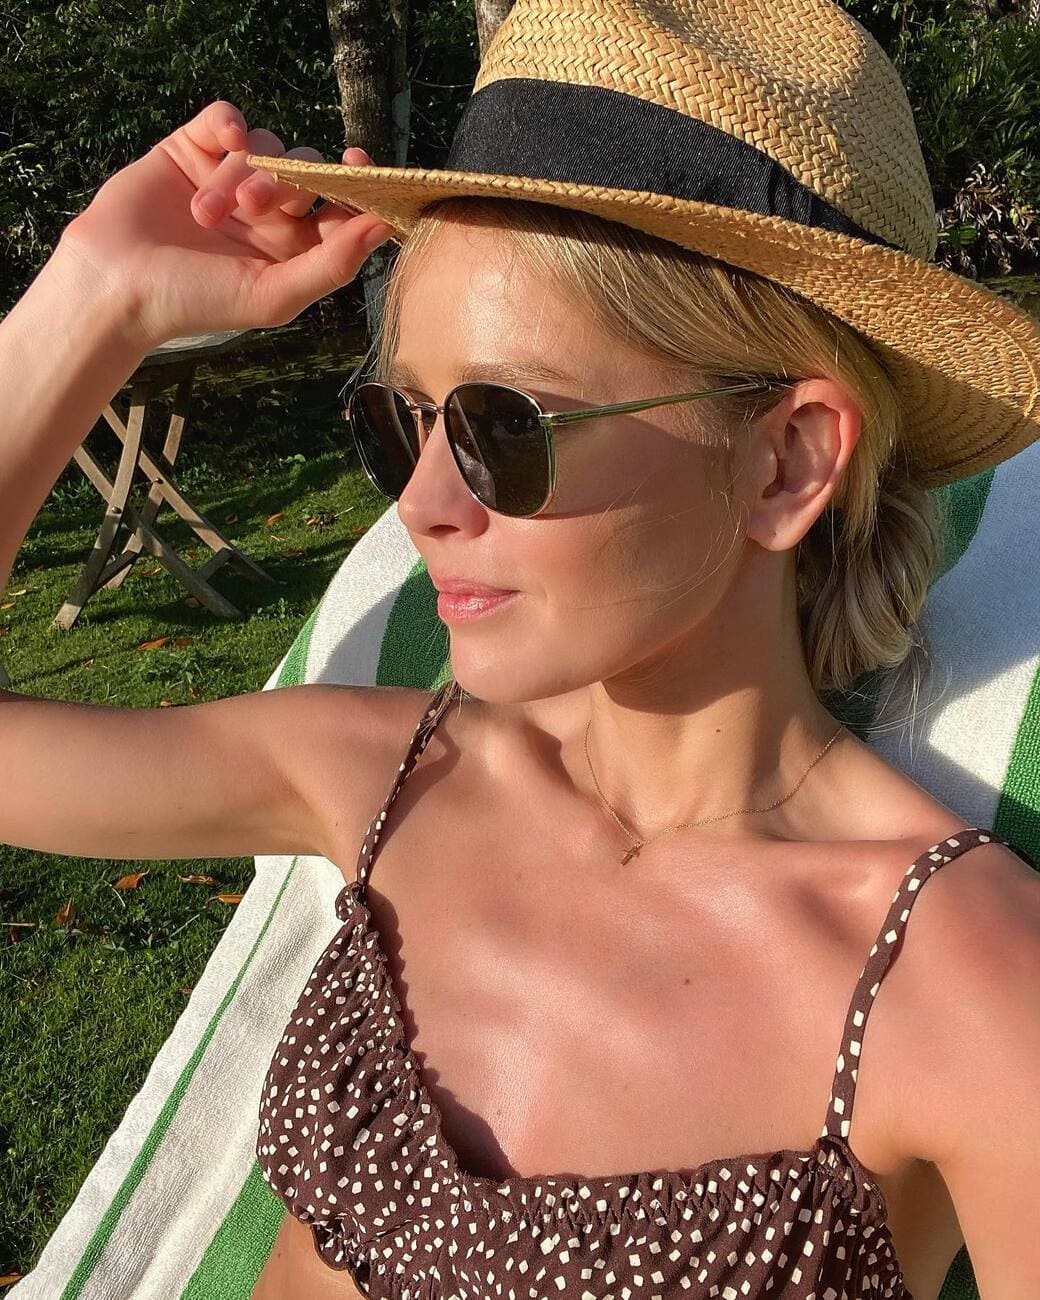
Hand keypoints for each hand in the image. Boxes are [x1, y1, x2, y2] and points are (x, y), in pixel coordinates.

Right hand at [56, 99, 394, 348]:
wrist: (119, 284)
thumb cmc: (198, 301)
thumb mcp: (273, 295)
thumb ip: (332, 264)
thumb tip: (384, 228)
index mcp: (295, 247)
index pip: (342, 207)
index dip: (358, 185)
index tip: (358, 167)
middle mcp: (269, 211)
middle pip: (305, 170)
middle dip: (284, 182)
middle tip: (252, 207)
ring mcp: (232, 177)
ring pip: (264, 146)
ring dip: (242, 172)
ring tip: (207, 211)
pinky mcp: (194, 149)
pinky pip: (227, 117)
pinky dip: (229, 122)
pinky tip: (223, 139)